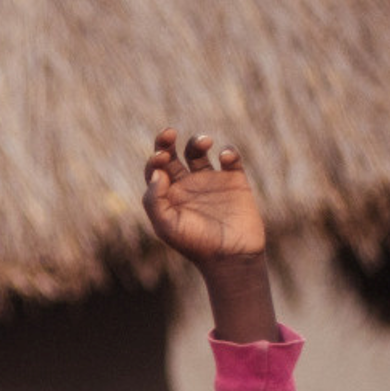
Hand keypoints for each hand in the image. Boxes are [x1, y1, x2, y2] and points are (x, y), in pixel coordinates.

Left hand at [143, 128, 277, 342]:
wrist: (231, 257)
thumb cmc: (195, 244)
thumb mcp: (166, 226)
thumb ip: (154, 200)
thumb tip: (157, 173)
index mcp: (167, 195)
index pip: (155, 168)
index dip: (155, 157)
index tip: (161, 157)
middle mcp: (187, 185)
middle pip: (172, 154)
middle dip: (167, 141)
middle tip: (168, 133)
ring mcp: (211, 181)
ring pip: (199, 151)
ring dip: (198, 141)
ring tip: (203, 142)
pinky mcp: (235, 181)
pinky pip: (230, 158)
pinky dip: (228, 152)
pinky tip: (225, 157)